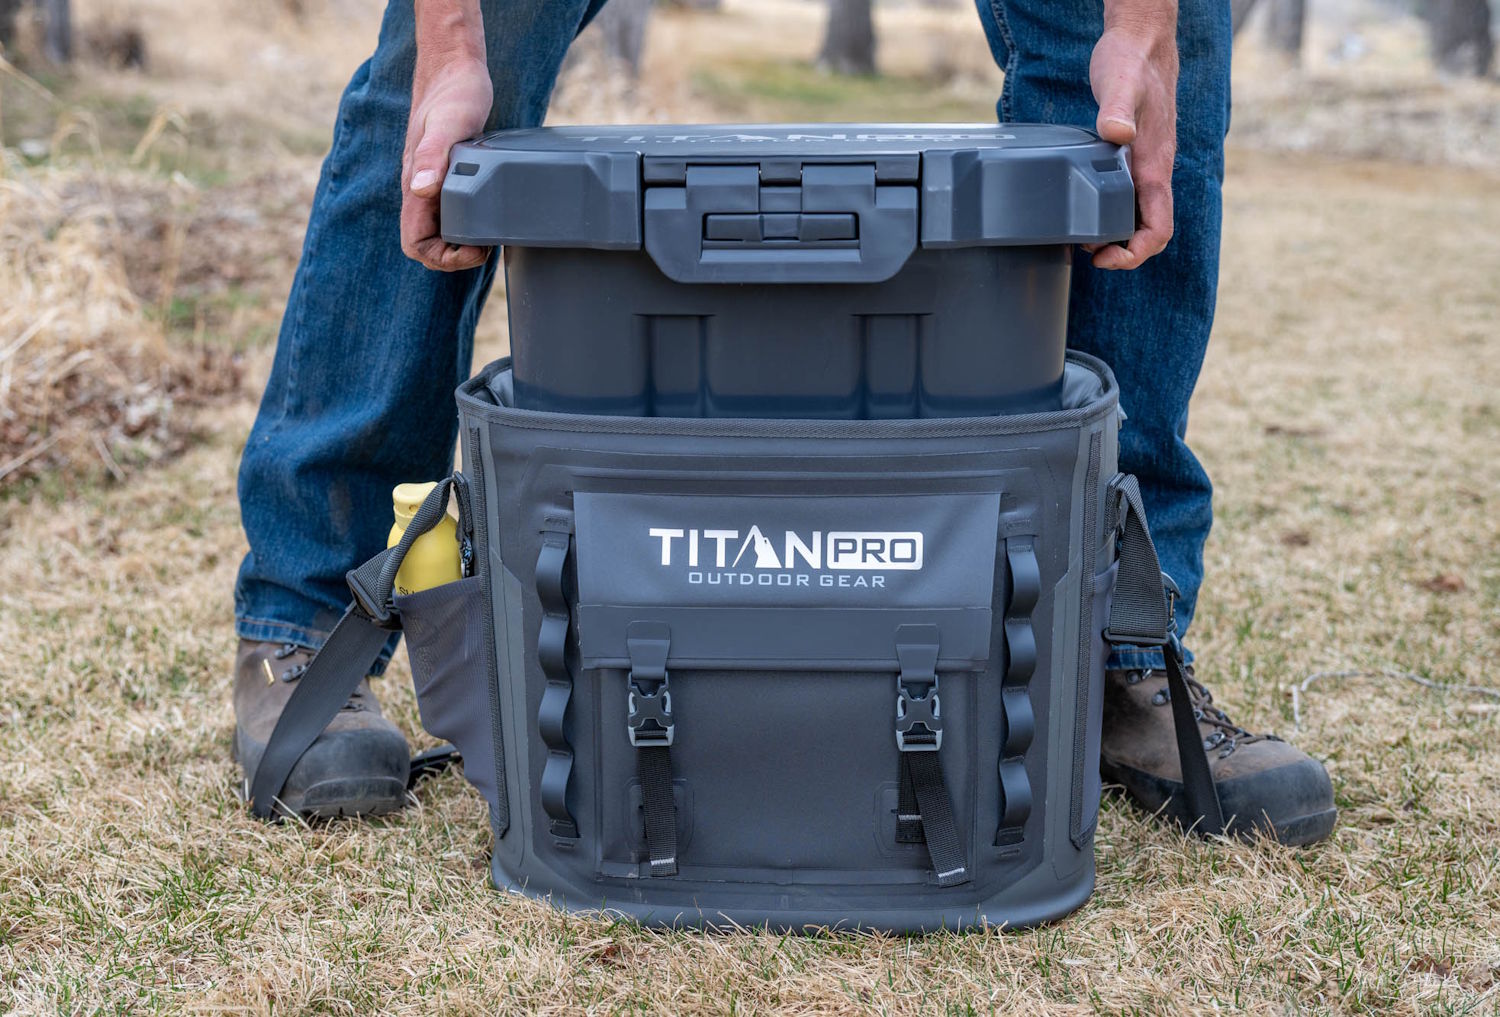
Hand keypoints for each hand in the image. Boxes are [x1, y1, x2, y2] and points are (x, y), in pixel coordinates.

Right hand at [401, 54, 492, 270]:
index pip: (415, 244)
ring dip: (463, 241)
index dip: (441, 258)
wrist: (454, 66)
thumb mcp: (448, 124)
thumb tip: (421, 190)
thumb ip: (433, 156)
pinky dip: (469, 221)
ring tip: (492, 235)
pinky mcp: (448, 172)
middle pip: (428, 243)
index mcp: (416, 184)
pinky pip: (452, 209)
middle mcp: (422, 188)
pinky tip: (491, 214)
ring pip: (440, 228)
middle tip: (487, 245)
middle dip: (455, 255)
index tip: (472, 248)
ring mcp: (434, 181)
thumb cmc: (453, 92)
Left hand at [1085, 3, 1178, 269]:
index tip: (1106, 257)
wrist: (1141, 43)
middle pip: (1149, 229)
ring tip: (1082, 239)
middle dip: (1122, 251)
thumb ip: (1117, 108)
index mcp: (1154, 164)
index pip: (1159, 226)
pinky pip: (1129, 197)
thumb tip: (1117, 134)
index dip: (1136, 252)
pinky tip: (1086, 210)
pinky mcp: (1134, 157)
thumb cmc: (1131, 62)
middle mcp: (1153, 170)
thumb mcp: (1120, 83)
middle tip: (1087, 253)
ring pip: (1139, 216)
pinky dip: (1111, 213)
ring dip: (1116, 235)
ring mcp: (1145, 165)